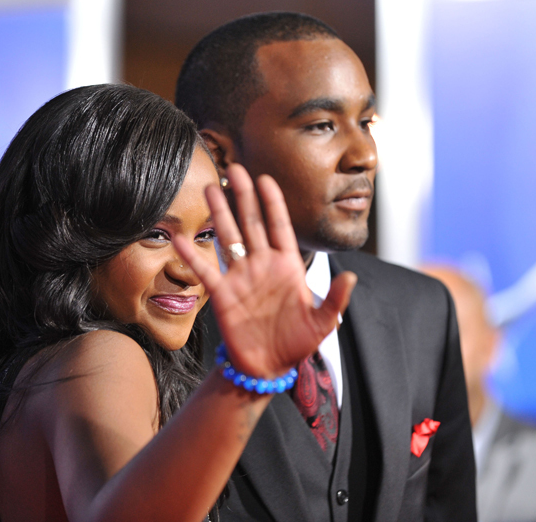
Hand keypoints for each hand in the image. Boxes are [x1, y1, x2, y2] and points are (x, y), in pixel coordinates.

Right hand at [173, 164, 355, 378]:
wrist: (269, 367)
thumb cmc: (298, 343)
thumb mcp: (323, 323)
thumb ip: (336, 300)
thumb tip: (352, 276)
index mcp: (288, 266)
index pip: (280, 226)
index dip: (273, 202)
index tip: (266, 178)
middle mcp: (263, 265)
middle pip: (251, 223)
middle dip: (244, 196)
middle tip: (235, 169)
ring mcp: (242, 277)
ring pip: (229, 238)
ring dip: (220, 214)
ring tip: (210, 188)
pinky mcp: (223, 295)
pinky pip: (207, 271)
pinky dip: (194, 256)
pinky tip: (182, 239)